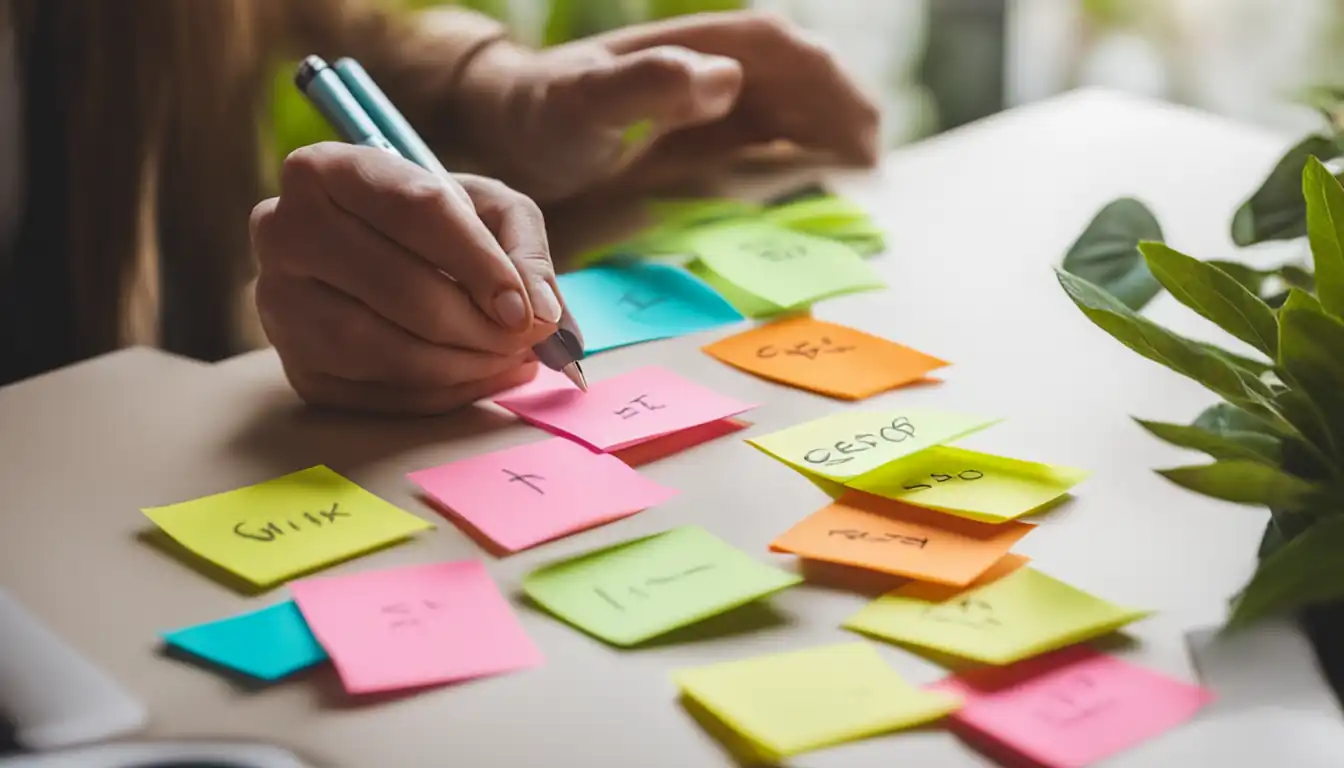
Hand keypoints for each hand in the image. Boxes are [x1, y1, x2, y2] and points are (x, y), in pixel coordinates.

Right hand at [250, 143, 563, 413]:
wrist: (382, 258)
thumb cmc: (440, 227)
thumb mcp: (491, 211)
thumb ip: (526, 251)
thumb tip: (545, 314)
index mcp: (328, 169)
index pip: (413, 209)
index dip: (480, 263)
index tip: (526, 308)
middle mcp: (282, 229)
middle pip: (395, 284)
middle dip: (475, 323)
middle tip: (524, 339)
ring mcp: (278, 302)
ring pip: (378, 346)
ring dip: (460, 364)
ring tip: (509, 358)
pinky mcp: (295, 365)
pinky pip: (372, 393)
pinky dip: (441, 394)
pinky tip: (480, 377)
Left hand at [458, 10, 879, 202]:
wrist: (508, 127)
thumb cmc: (542, 112)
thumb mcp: (583, 100)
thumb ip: (647, 87)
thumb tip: (726, 81)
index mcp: (699, 46)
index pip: (786, 51)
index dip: (831, 90)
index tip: (861, 141)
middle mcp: (716, 65)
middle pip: (805, 79)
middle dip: (846, 118)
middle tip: (873, 177)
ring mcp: (714, 99)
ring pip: (795, 108)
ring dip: (830, 140)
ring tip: (859, 187)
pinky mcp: (706, 131)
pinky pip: (769, 138)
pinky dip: (799, 160)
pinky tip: (810, 191)